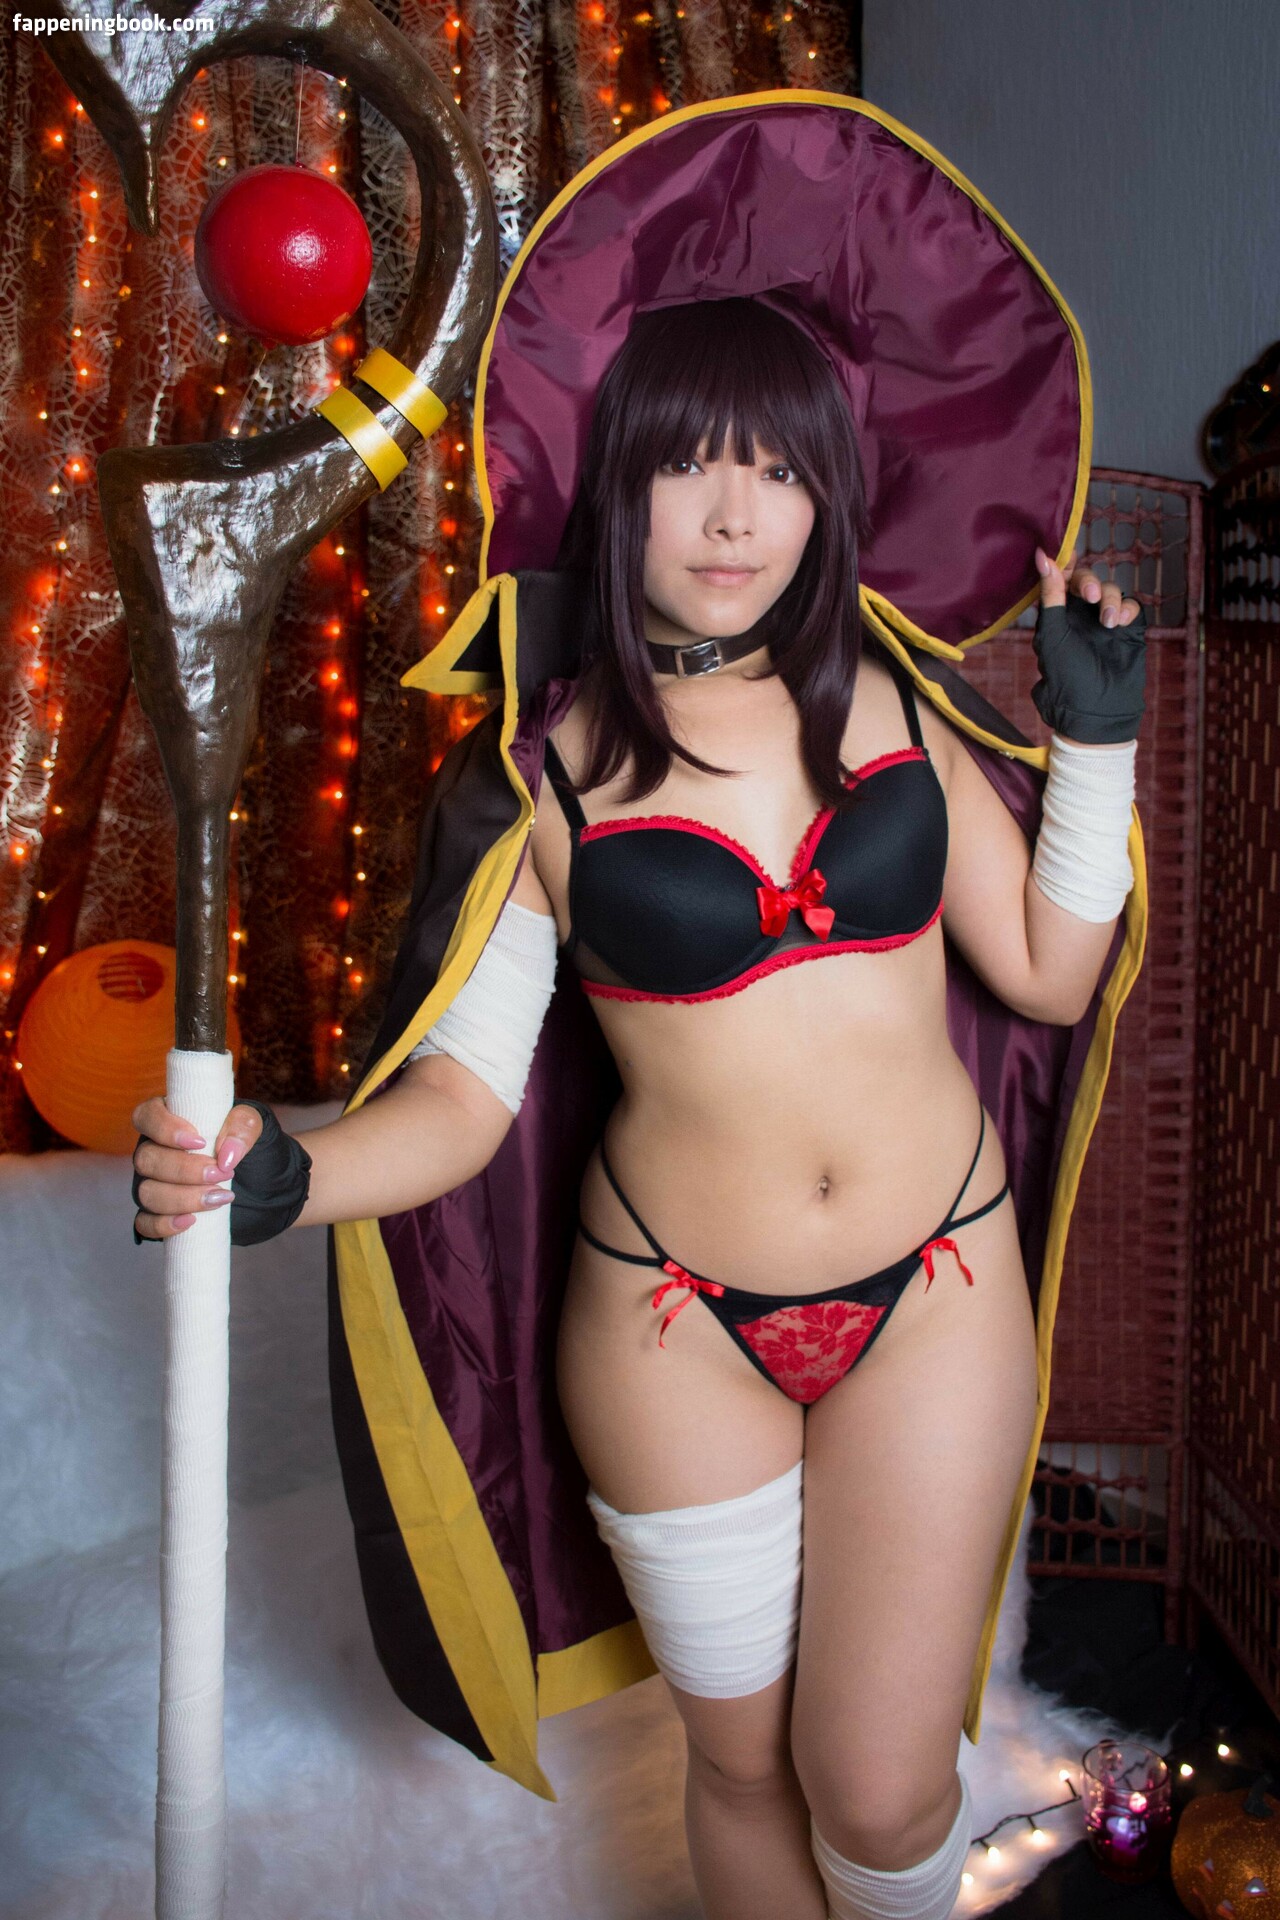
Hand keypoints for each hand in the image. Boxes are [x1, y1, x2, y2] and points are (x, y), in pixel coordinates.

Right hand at [130, 1097, 264, 1241]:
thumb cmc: (252, 1147)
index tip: (199, 1142)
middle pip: (146, 1159)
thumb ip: (243, 1127)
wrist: (265, 1183)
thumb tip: (226, 1154)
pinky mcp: (159, 1213)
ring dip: (181, 1198)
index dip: (165, 1129)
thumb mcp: (257, 1127)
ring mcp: (153, 1183)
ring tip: (219, 1197)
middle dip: (184, 1170)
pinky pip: (145, 1223)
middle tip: (221, 1174)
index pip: (147, 1116)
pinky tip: (190, 1222)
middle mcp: (155, 1150)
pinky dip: (163, 1225)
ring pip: (146, 1192)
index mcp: (170, 1119)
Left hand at [1031, 544, 1146, 744]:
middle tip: (1092, 596)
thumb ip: (1051, 597)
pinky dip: (1127, 609)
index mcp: (1056, 616)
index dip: (1063, 563)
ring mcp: (1104, 621)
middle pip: (1086, 580)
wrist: (1099, 710)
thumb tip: (1042, 555)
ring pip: (1110, 590)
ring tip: (1109, 623)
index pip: (1059, 581)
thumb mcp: (1054, 636)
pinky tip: (1121, 624)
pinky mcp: (1128, 629)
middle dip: (1089, 582)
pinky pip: (1130, 606)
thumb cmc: (1068, 677)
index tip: (1067, 551)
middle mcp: (1079, 616)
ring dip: (1111, 599)